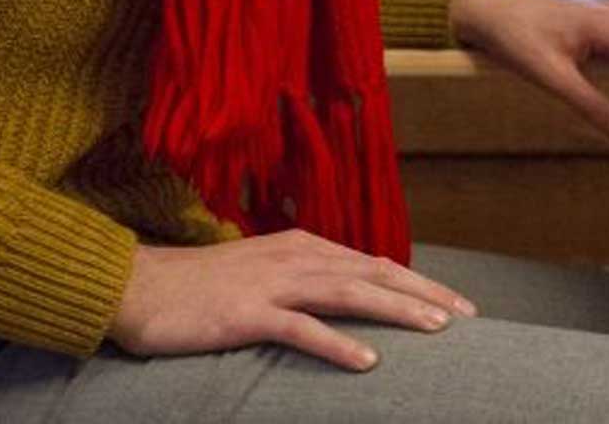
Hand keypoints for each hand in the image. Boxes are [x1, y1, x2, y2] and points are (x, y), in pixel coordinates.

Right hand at [108, 230, 476, 368]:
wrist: (141, 287)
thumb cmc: (201, 288)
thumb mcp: (263, 274)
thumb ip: (305, 281)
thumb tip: (347, 296)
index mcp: (303, 247)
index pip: (375, 263)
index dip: (419, 284)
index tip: (457, 305)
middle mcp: (296, 257)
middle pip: (375, 273)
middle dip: (425, 294)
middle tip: (468, 316)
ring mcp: (273, 283)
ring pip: (350, 293)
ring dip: (397, 311)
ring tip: (437, 330)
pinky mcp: (248, 312)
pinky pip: (302, 329)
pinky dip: (338, 344)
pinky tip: (368, 361)